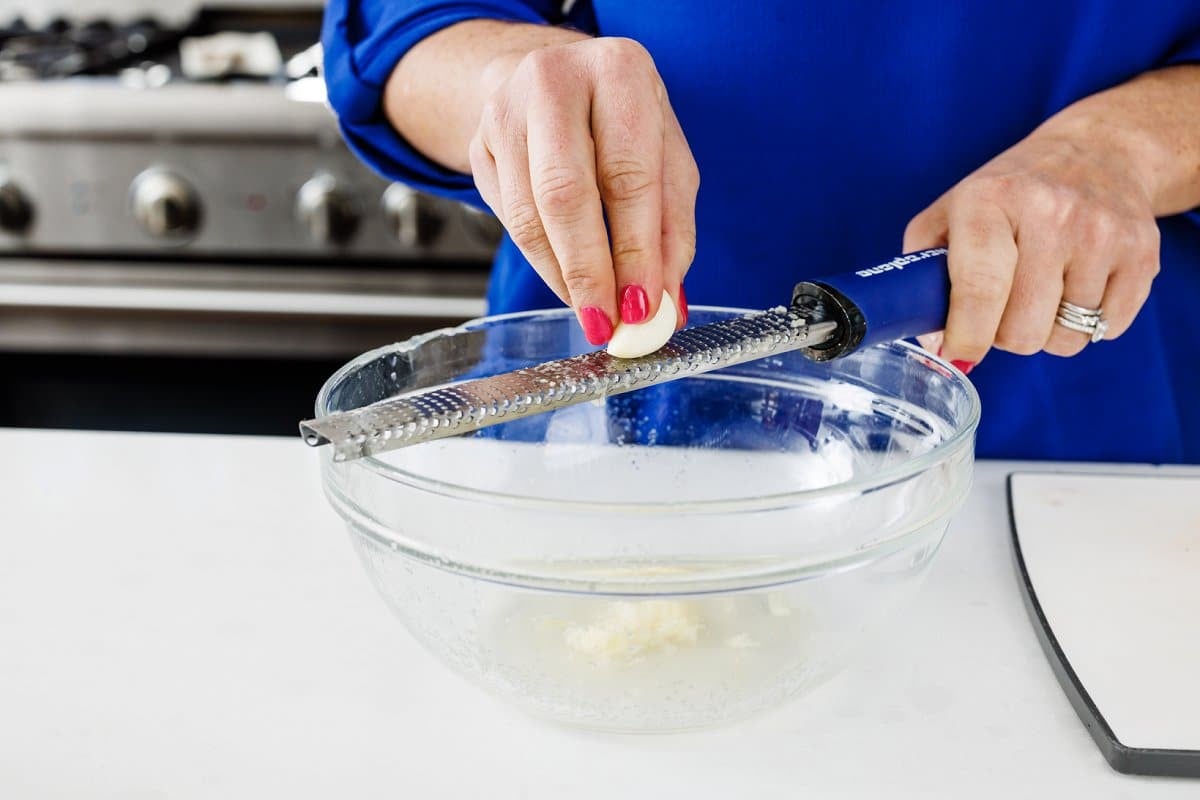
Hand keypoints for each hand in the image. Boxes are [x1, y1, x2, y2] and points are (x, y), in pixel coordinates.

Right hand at [468, 37, 698, 343]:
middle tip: (608, 322)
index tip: (643, 305)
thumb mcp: (666, 155)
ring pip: (529, 217)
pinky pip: (509, 221)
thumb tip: (666, 302)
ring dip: (564, 277)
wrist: (554, 78)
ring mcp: (505, 113)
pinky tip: (568, 280)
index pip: (627, 174)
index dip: (635, 248)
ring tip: (593, 312)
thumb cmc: (621, 120)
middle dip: (589, 271)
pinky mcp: (477, 147)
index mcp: (617, 71)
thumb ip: (673, 226)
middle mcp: (553, 81)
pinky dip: (543, 262)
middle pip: (565, 195)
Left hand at [903, 124, 1160, 367]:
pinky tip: (1077, 286)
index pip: (979, 287)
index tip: (959, 352)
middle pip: (1022, 329)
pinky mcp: (1142, 254)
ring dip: (1046, 330)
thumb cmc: (1011, 193)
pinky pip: (1106, 330)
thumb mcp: (951, 212)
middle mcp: (1051, 213)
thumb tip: (938, 347)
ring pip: (1065, 338)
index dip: (967, 335)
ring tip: (1041, 292)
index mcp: (991, 200)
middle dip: (1004, 335)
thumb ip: (924, 275)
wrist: (1099, 152)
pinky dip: (1087, 324)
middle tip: (1002, 309)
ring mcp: (1102, 233)